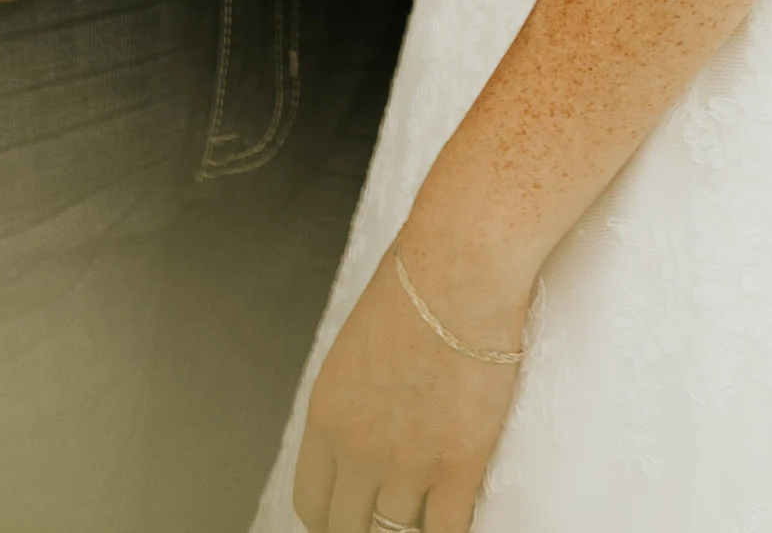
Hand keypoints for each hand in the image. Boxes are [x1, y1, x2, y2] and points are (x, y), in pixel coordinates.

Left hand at [291, 224, 527, 532]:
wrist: (459, 265)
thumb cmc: (415, 283)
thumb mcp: (359, 347)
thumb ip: (357, 400)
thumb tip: (370, 427)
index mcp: (327, 415)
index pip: (312, 504)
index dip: (335, 518)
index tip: (356, 512)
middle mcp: (357, 448)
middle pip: (348, 530)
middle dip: (368, 527)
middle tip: (391, 514)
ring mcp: (407, 463)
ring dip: (411, 525)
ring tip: (427, 507)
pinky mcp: (457, 465)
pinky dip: (450, 530)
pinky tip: (457, 512)